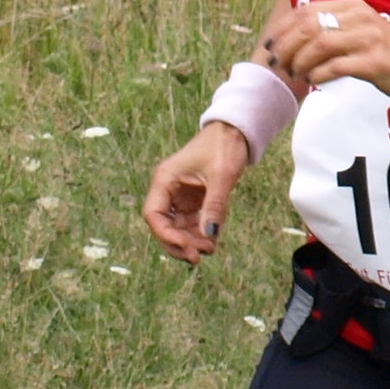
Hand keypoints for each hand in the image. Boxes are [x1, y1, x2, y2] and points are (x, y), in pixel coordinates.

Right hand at [144, 118, 252, 263]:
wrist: (236, 131)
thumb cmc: (224, 146)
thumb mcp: (222, 176)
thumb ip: (215, 205)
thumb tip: (209, 235)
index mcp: (164, 179)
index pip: (154, 214)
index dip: (165, 235)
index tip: (186, 247)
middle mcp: (168, 190)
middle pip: (163, 226)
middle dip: (178, 243)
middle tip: (198, 257)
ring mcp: (180, 197)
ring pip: (177, 228)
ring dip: (190, 242)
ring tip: (209, 250)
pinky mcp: (193, 201)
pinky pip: (191, 224)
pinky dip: (199, 234)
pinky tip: (212, 241)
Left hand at [262, 0, 389, 98]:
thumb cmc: (387, 52)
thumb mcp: (359, 31)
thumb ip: (332, 29)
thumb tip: (293, 39)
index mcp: (353, 6)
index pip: (306, 11)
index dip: (283, 28)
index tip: (270, 45)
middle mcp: (360, 17)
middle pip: (309, 26)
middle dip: (286, 47)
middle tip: (277, 64)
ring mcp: (368, 38)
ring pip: (320, 45)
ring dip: (300, 61)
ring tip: (295, 74)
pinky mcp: (374, 62)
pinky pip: (337, 66)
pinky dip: (319, 75)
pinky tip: (314, 81)